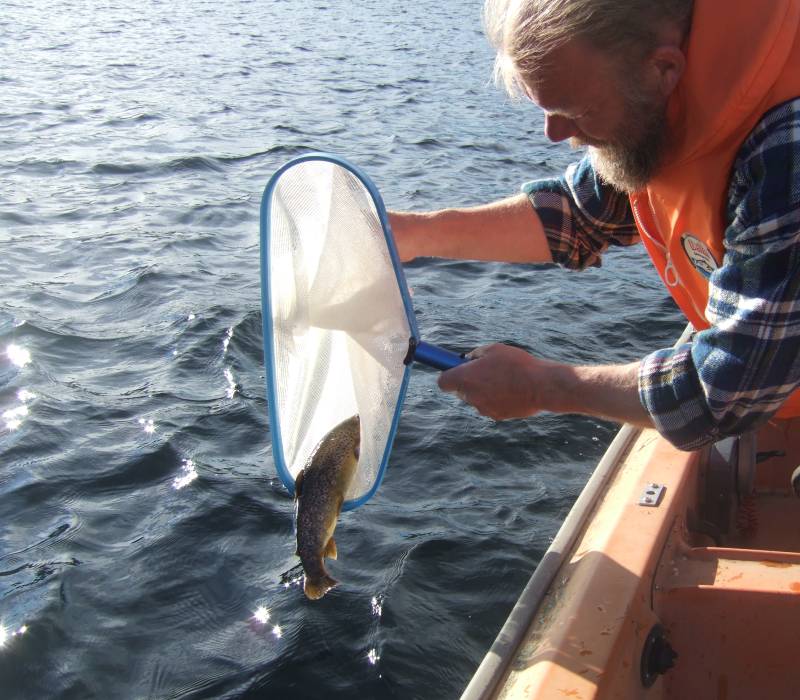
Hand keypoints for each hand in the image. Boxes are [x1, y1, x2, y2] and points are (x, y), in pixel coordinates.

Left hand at [437, 343, 552, 419]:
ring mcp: (483, 408)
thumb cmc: (517, 364)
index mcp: (465, 378)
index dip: (448, 375)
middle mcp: (470, 396)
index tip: (456, 369)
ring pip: (477, 399)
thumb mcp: (493, 349)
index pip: (443, 382)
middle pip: (461, 391)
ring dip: (484, 390)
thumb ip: (476, 354)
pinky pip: (491, 406)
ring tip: (504, 379)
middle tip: (484, 371)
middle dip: (469, 382)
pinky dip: (497, 399)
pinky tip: (512, 389)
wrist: (540, 386)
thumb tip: (469, 360)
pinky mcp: (496, 416)